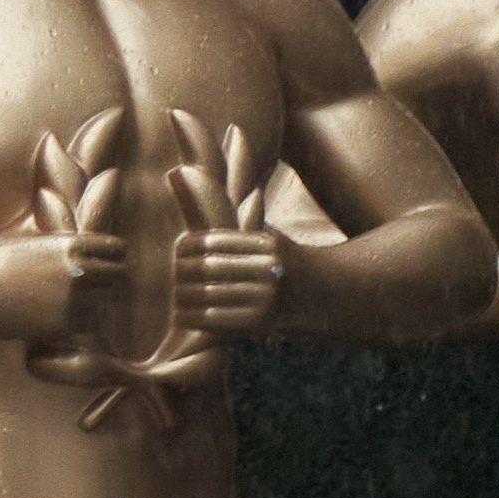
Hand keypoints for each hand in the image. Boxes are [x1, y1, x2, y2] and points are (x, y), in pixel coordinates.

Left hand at [162, 126, 282, 347]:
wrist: (324, 294)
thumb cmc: (283, 258)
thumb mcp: (265, 233)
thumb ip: (235, 216)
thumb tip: (189, 176)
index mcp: (266, 243)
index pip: (211, 241)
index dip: (187, 246)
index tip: (179, 249)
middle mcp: (269, 268)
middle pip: (206, 268)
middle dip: (182, 272)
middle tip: (173, 273)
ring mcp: (266, 296)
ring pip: (207, 294)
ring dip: (184, 296)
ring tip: (176, 295)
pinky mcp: (261, 322)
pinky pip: (214, 318)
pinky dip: (193, 316)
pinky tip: (185, 314)